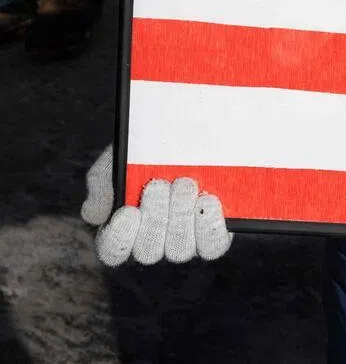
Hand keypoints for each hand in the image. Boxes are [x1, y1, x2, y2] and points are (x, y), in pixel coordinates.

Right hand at [81, 145, 231, 266]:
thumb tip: (95, 214)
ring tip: (185, 185)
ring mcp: (186, 238)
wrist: (194, 130)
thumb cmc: (151, 147)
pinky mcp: (213, 231)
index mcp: (124, 228)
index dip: (120, 238)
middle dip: (155, 218)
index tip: (129, 211)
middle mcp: (155, 240)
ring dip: (181, 218)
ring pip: (180, 250)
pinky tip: (208, 201)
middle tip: (161, 185)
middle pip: (148, 252)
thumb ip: (102, 182)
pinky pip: (212, 246)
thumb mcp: (121, 158)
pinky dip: (209, 227)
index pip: (113, 251)